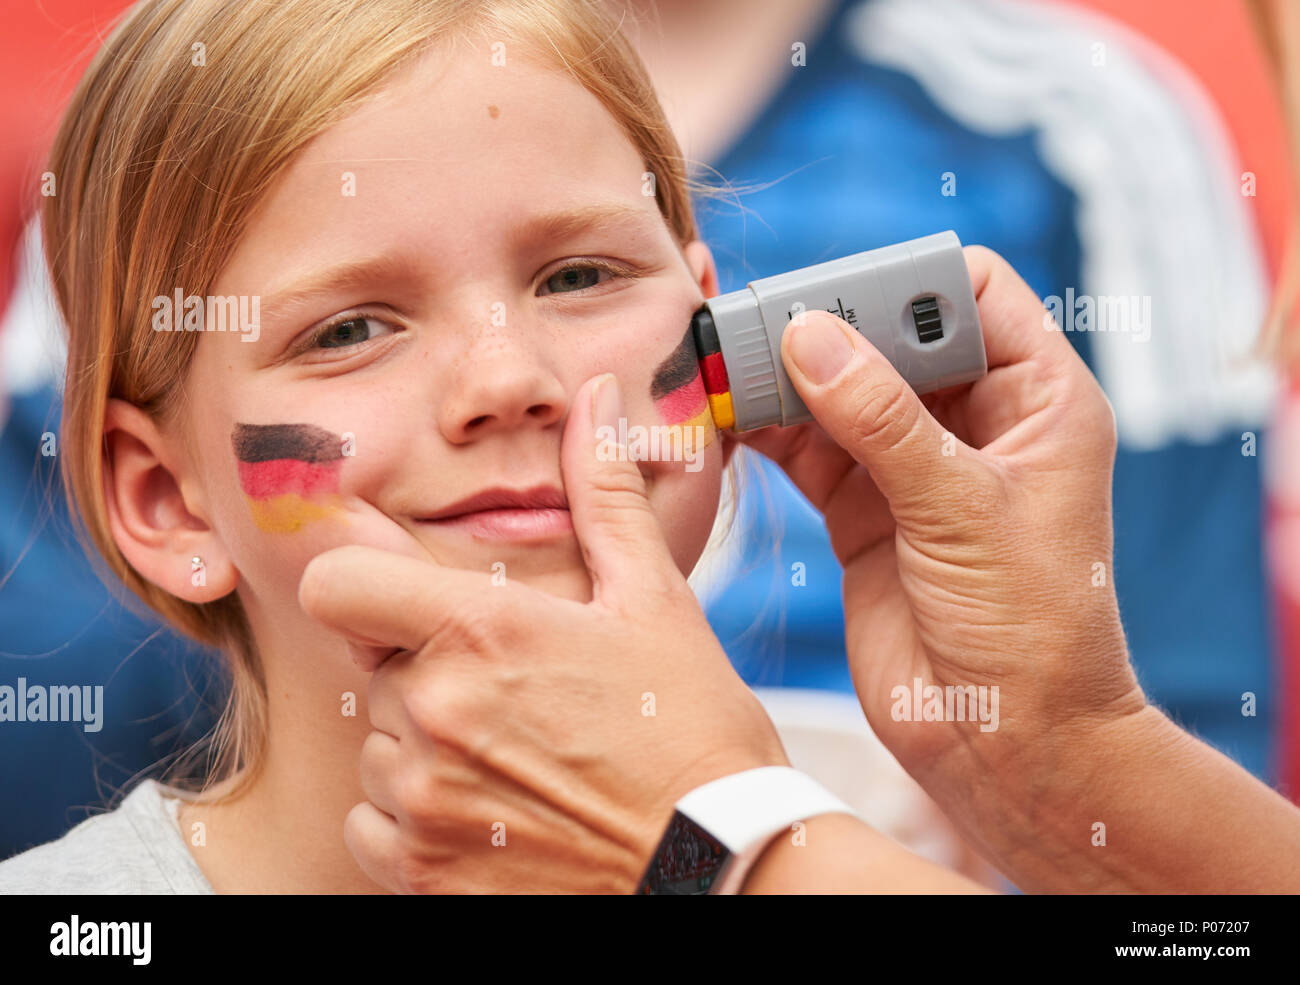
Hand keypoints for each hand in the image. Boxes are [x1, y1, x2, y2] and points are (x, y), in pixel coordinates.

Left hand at [298, 374, 787, 893]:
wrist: (719, 865)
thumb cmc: (692, 730)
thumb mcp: (654, 600)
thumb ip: (604, 493)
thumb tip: (594, 402)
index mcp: (484, 630)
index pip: (336, 581)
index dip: (357, 577)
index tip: (392, 592)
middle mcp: (436, 713)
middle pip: (372, 667)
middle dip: (424, 669)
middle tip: (511, 689)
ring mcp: (425, 800)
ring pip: (376, 747)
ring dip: (423, 744)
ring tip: (514, 754)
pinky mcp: (424, 872)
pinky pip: (371, 823)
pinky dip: (414, 816)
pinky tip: (492, 808)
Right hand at [737, 247, 1145, 878]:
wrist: (1005, 743)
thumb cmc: (1030, 629)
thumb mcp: (962, 510)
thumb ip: (883, 422)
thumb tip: (808, 336)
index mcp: (1037, 400)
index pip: (976, 293)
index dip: (911, 279)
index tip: (840, 293)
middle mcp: (975, 423)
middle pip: (890, 335)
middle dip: (828, 326)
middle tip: (760, 322)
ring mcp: (913, 468)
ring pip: (840, 392)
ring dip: (786, 379)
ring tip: (727, 366)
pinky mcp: (864, 513)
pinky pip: (808, 451)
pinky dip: (768, 433)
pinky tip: (730, 420)